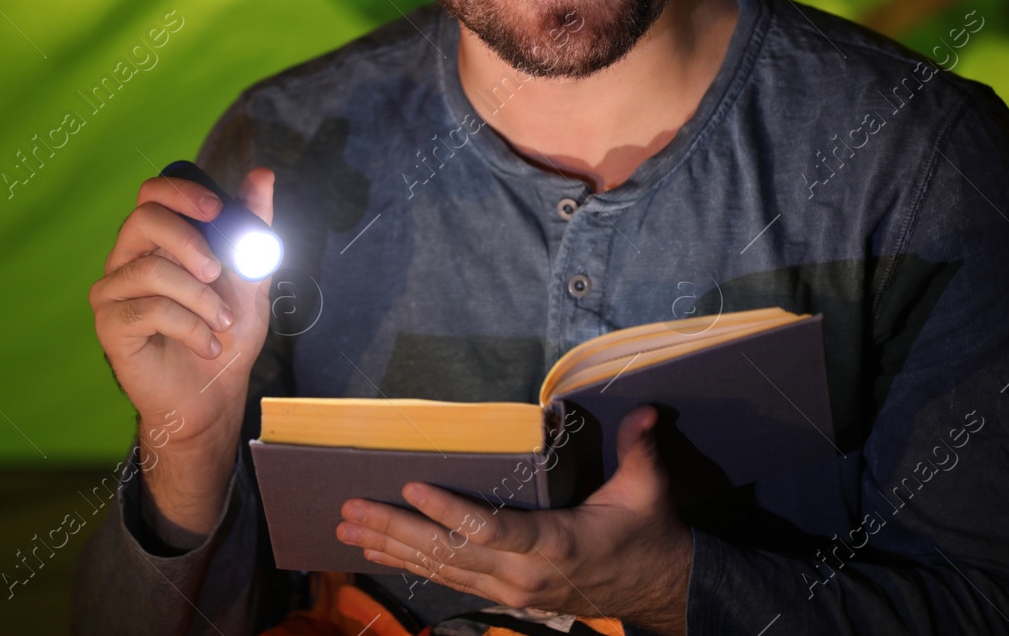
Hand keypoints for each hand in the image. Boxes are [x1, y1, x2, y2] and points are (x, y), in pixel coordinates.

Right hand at [88, 166, 275, 540]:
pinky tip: (208, 345)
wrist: (214, 395)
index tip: (216, 207)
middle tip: (217, 271)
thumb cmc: (226, 333)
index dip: (181, 192)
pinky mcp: (109, 325)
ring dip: (200, 297)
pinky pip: (147, 309)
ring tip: (223, 323)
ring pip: (150, 270)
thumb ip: (253, 227)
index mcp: (158, 241)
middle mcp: (128, 259)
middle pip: (142, 219)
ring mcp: (113, 291)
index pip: (151, 194)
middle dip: (189, 240)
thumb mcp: (251, 275)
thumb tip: (262, 175)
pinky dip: (189, 326)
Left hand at [336, 405, 692, 635]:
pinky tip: (381, 552)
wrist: (660, 589)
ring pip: (441, 570)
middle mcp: (524, 576)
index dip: (448, 512)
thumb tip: (647, 411)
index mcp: (555, 545)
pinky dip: (413, 564)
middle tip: (351, 510)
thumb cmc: (648, 533)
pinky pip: (451, 581)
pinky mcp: (507, 596)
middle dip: (396, 529)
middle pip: (449, 553)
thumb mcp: (648, 490)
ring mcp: (513, 592)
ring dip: (393, 548)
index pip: (491, 532)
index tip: (411, 486)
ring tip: (348, 530)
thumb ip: (639, 449)